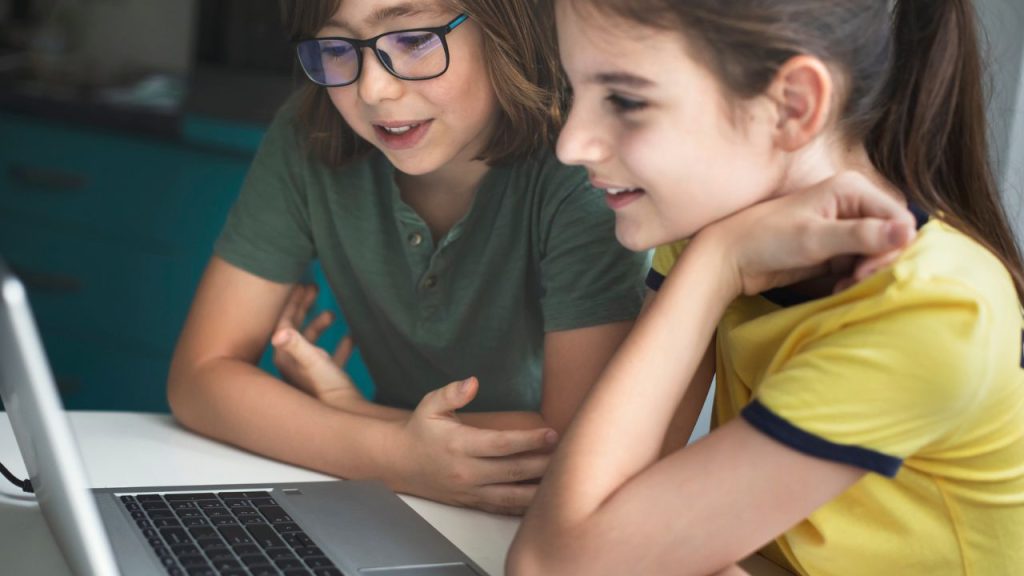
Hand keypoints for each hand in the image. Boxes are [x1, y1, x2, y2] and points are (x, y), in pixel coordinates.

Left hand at [272, 284, 362, 406]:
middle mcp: (295, 364)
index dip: (292, 302)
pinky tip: (352, 336)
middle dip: (304, 307)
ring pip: (312, 341)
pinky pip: (332, 356)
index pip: (283, 322)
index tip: (303, 284)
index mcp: (286, 357)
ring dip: (320, 325)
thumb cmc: (329, 390)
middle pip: (295, 329)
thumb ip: (297, 345)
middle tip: (313, 287)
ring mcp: (310, 372)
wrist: (348, 416)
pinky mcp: (328, 380)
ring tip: (331, 313)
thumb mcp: (315, 363)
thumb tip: (279, 332)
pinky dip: (340, 344)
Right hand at [397, 377, 558, 514]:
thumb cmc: (420, 431)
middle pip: (513, 471)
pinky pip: (503, 508)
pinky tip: (544, 501)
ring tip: (564, 481)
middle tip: (570, 454)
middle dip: (543, 464)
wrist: (399, 462)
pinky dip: (524, 507)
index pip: (500, 444)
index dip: (528, 440)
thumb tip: (472, 382)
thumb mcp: (430, 405)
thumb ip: (452, 393)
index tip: (551, 434)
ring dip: (539, 490)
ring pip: (512, 496)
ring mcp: (470, 491)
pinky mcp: (472, 502)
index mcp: (459, 445)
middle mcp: (466, 472)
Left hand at [701, 171, 916, 296]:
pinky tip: (837, 287)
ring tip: (842, 286)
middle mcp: (853, 203)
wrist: (730, 258)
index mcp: (852, 189)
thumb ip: (861, 236)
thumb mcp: (814, 239)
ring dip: (866, 275)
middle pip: (893, 238)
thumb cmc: (766, 241)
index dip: (892, 248)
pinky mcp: (836, 247)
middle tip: (852, 282)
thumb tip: (908, 231)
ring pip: (879, 254)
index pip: (900, 220)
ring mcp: (845, 226)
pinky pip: (861, 264)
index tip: (864, 271)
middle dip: (879, 263)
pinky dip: (854, 279)